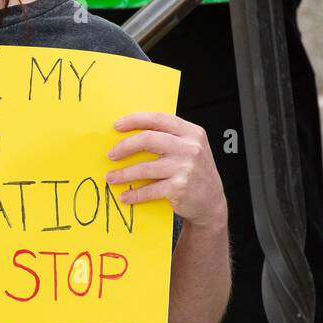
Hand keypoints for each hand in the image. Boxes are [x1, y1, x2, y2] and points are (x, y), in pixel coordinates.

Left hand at [105, 112, 226, 231]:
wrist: (211, 202)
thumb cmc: (194, 172)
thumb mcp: (189, 148)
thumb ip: (168, 138)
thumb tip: (130, 134)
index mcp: (191, 133)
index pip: (159, 119)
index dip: (135, 120)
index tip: (116, 125)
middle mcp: (190, 148)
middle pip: (148, 139)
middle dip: (125, 146)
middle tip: (111, 154)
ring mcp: (185, 168)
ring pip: (145, 167)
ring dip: (124, 174)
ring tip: (111, 177)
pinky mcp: (179, 188)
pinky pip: (150, 190)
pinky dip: (134, 194)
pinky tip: (125, 196)